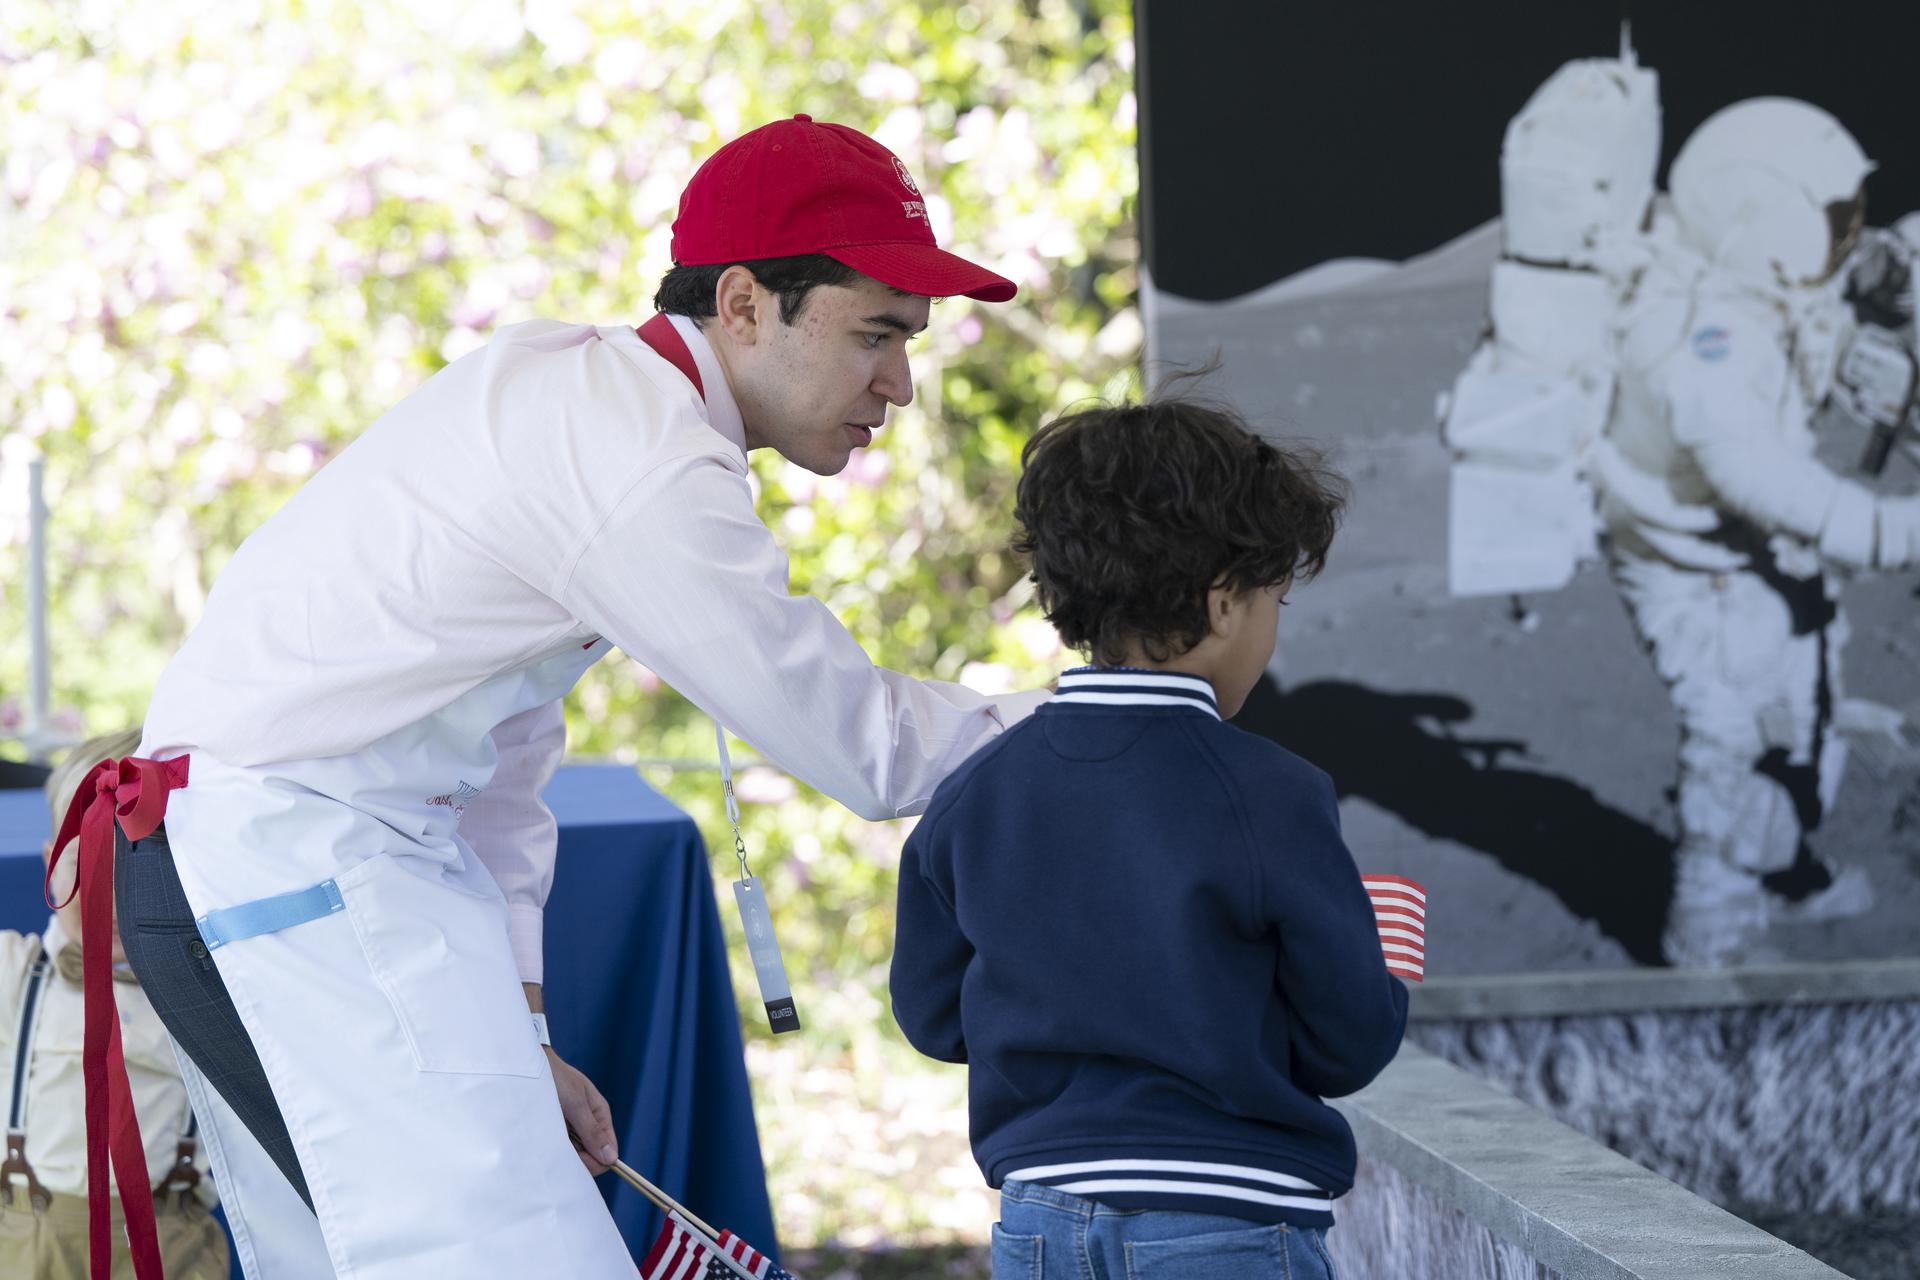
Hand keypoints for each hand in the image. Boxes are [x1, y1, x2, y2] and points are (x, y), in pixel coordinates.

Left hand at [546, 1046, 617, 1174]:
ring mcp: (570, 1128)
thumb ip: (592, 1131)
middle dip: (578, 1158)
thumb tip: (612, 1158)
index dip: (596, 1161)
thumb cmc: (556, 1079)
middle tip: (559, 1144)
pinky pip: (559, 1149)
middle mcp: (587, 1124)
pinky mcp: (554, 1131)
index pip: (608, 1150)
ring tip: (548, 1135)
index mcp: (600, 1115)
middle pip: (592, 1156)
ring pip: (574, 1155)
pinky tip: (543, 1138)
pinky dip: (552, 1149)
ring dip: (563, 1153)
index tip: (578, 1158)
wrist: (528, 1067)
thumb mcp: (576, 1104)